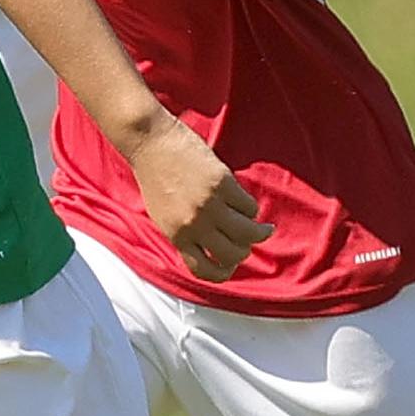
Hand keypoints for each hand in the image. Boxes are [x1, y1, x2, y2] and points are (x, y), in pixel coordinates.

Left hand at [128, 117, 274, 281]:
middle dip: (244, 252)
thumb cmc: (155, 177)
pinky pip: (248, 206)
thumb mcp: (163, 216)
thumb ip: (185, 234)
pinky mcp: (222, 184)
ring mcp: (209, 204)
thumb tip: (211, 248)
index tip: (230, 265)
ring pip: (247, 233)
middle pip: (232, 254)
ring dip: (259, 233)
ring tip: (264, 229)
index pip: (204, 269)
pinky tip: (248, 204)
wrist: (150, 142)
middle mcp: (194, 225)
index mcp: (176, 236)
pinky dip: (251, 208)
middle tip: (248, 243)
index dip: (222, 273)